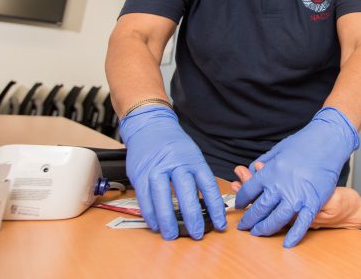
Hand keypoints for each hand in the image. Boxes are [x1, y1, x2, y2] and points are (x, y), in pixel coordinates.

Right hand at [119, 105, 226, 239]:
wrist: (150, 126)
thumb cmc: (174, 145)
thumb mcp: (193, 155)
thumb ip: (198, 178)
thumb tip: (208, 206)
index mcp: (194, 160)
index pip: (208, 186)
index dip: (216, 207)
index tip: (220, 224)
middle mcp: (176, 164)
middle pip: (186, 193)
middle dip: (193, 217)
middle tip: (197, 234)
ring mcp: (156, 169)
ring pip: (163, 198)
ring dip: (168, 220)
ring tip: (173, 235)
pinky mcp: (140, 174)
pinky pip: (145, 199)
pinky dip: (150, 214)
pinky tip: (156, 225)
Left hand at [234, 107, 358, 246]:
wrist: (328, 141)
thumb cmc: (304, 142)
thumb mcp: (278, 149)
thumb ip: (264, 162)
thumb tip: (252, 171)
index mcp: (269, 173)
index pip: (248, 191)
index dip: (241, 199)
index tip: (240, 204)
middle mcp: (280, 187)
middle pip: (259, 208)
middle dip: (249, 219)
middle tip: (244, 225)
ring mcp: (297, 196)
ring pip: (276, 220)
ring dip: (264, 229)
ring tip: (258, 233)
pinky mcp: (313, 202)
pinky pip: (302, 224)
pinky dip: (294, 235)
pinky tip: (287, 244)